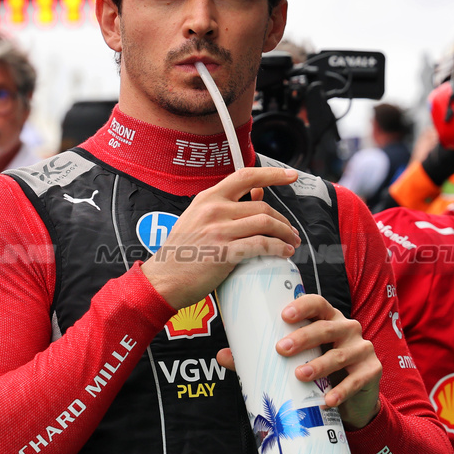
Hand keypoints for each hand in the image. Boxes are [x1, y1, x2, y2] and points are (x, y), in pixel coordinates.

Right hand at [140, 166, 301, 309]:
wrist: (163, 279)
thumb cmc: (181, 253)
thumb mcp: (197, 219)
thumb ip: (225, 205)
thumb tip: (257, 193)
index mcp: (207, 198)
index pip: (245, 176)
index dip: (272, 174)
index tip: (290, 175)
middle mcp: (214, 210)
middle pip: (262, 206)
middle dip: (283, 220)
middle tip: (290, 232)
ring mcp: (219, 230)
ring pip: (265, 223)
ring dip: (284, 234)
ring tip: (290, 243)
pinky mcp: (224, 252)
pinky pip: (261, 245)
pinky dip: (278, 249)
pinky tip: (284, 253)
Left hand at [217, 293, 380, 428]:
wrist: (351, 399)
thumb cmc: (317, 370)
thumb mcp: (294, 360)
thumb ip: (260, 356)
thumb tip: (222, 355)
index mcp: (327, 318)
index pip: (317, 303)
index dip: (302, 306)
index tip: (283, 315)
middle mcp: (347, 328)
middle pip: (327, 327)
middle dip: (304, 337)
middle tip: (281, 349)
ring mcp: (362, 349)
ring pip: (340, 354)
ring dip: (320, 365)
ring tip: (300, 375)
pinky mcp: (371, 371)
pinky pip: (356, 380)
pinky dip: (341, 391)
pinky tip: (327, 400)